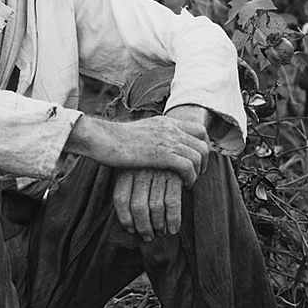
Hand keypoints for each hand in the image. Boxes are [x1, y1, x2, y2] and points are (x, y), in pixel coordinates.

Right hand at [66, 113, 209, 186]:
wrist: (103, 138)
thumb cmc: (115, 140)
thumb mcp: (141, 131)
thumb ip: (155, 135)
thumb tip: (159, 143)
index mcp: (166, 122)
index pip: (199, 130)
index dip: (203, 146)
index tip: (198, 160)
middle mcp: (171, 128)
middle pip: (203, 144)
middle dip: (204, 162)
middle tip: (197, 175)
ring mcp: (168, 140)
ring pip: (199, 156)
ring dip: (198, 172)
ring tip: (189, 182)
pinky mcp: (163, 154)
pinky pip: (189, 167)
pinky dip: (190, 178)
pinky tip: (184, 185)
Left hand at [113, 168, 182, 240]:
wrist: (171, 146)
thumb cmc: (148, 163)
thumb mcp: (132, 168)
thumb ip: (129, 188)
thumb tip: (130, 224)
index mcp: (126, 170)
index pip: (121, 199)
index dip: (124, 219)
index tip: (131, 230)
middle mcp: (141, 171)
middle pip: (138, 207)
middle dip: (143, 227)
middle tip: (148, 236)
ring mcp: (159, 173)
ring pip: (155, 207)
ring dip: (158, 225)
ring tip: (160, 233)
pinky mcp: (175, 175)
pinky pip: (172, 202)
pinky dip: (173, 219)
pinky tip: (173, 229)